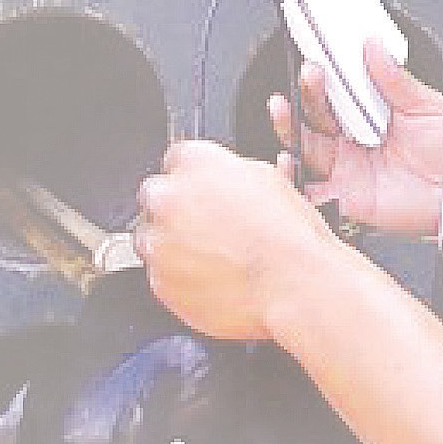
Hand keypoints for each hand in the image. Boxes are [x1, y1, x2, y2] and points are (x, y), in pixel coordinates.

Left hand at [135, 138, 326, 341]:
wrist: (291, 286)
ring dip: (172, 243)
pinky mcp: (157, 282)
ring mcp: (159, 242)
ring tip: (212, 255)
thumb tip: (233, 181)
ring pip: (152, 237)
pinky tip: (211, 276)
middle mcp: (169, 198)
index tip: (205, 188)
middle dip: (176, 207)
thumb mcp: (273, 181)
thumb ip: (236, 174)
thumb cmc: (289, 236)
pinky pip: (158, 273)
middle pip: (156, 195)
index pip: (178, 157)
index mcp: (197, 163)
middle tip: (208, 224)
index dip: (195, 175)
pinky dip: (177, 274)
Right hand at [271, 40, 442, 239]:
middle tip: (307, 76)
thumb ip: (395, 79)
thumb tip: (375, 46)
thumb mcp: (425, 105)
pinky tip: (287, 160)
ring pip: (304, 147)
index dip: (323, 78)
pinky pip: (309, 192)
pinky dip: (292, 178)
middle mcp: (351, 143)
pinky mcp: (344, 197)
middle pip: (314, 117)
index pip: (336, 94)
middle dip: (304, 95)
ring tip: (282, 108)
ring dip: (288, 127)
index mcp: (368, 117)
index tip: (316, 60)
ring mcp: (346, 169)